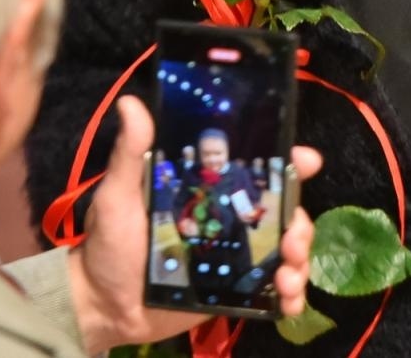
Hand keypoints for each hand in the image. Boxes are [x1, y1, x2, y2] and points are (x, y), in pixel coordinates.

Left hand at [67, 96, 320, 352]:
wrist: (104, 307)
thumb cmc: (109, 244)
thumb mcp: (118, 195)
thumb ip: (130, 153)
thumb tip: (131, 102)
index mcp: (206, 188)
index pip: (253, 167)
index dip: (286, 161)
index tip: (306, 159)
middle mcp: (227, 217)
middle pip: (281, 210)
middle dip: (299, 221)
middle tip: (292, 237)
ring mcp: (235, 255)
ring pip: (285, 249)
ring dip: (299, 258)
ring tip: (287, 274)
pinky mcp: (235, 290)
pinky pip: (273, 288)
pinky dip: (291, 294)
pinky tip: (287, 300)